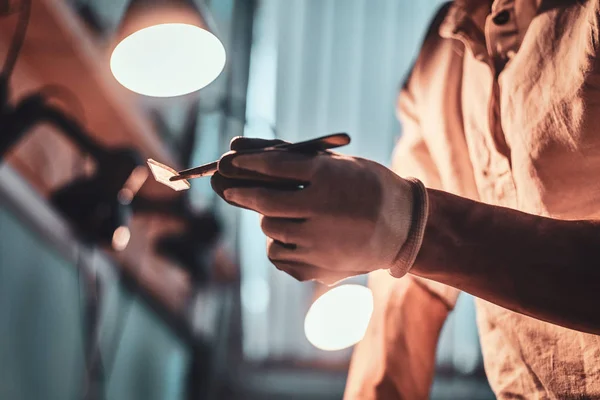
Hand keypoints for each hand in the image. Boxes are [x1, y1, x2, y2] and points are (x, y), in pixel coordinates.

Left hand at [211, 137, 427, 284]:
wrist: (404, 228)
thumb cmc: (368, 188)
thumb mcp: (341, 164)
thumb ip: (298, 158)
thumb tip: (247, 150)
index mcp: (331, 178)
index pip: (277, 166)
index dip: (249, 163)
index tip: (231, 161)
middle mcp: (324, 211)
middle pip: (266, 202)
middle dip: (242, 194)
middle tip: (232, 191)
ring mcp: (321, 243)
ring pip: (270, 230)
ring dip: (270, 220)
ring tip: (287, 216)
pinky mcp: (319, 268)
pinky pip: (278, 256)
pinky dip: (281, 244)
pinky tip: (297, 237)